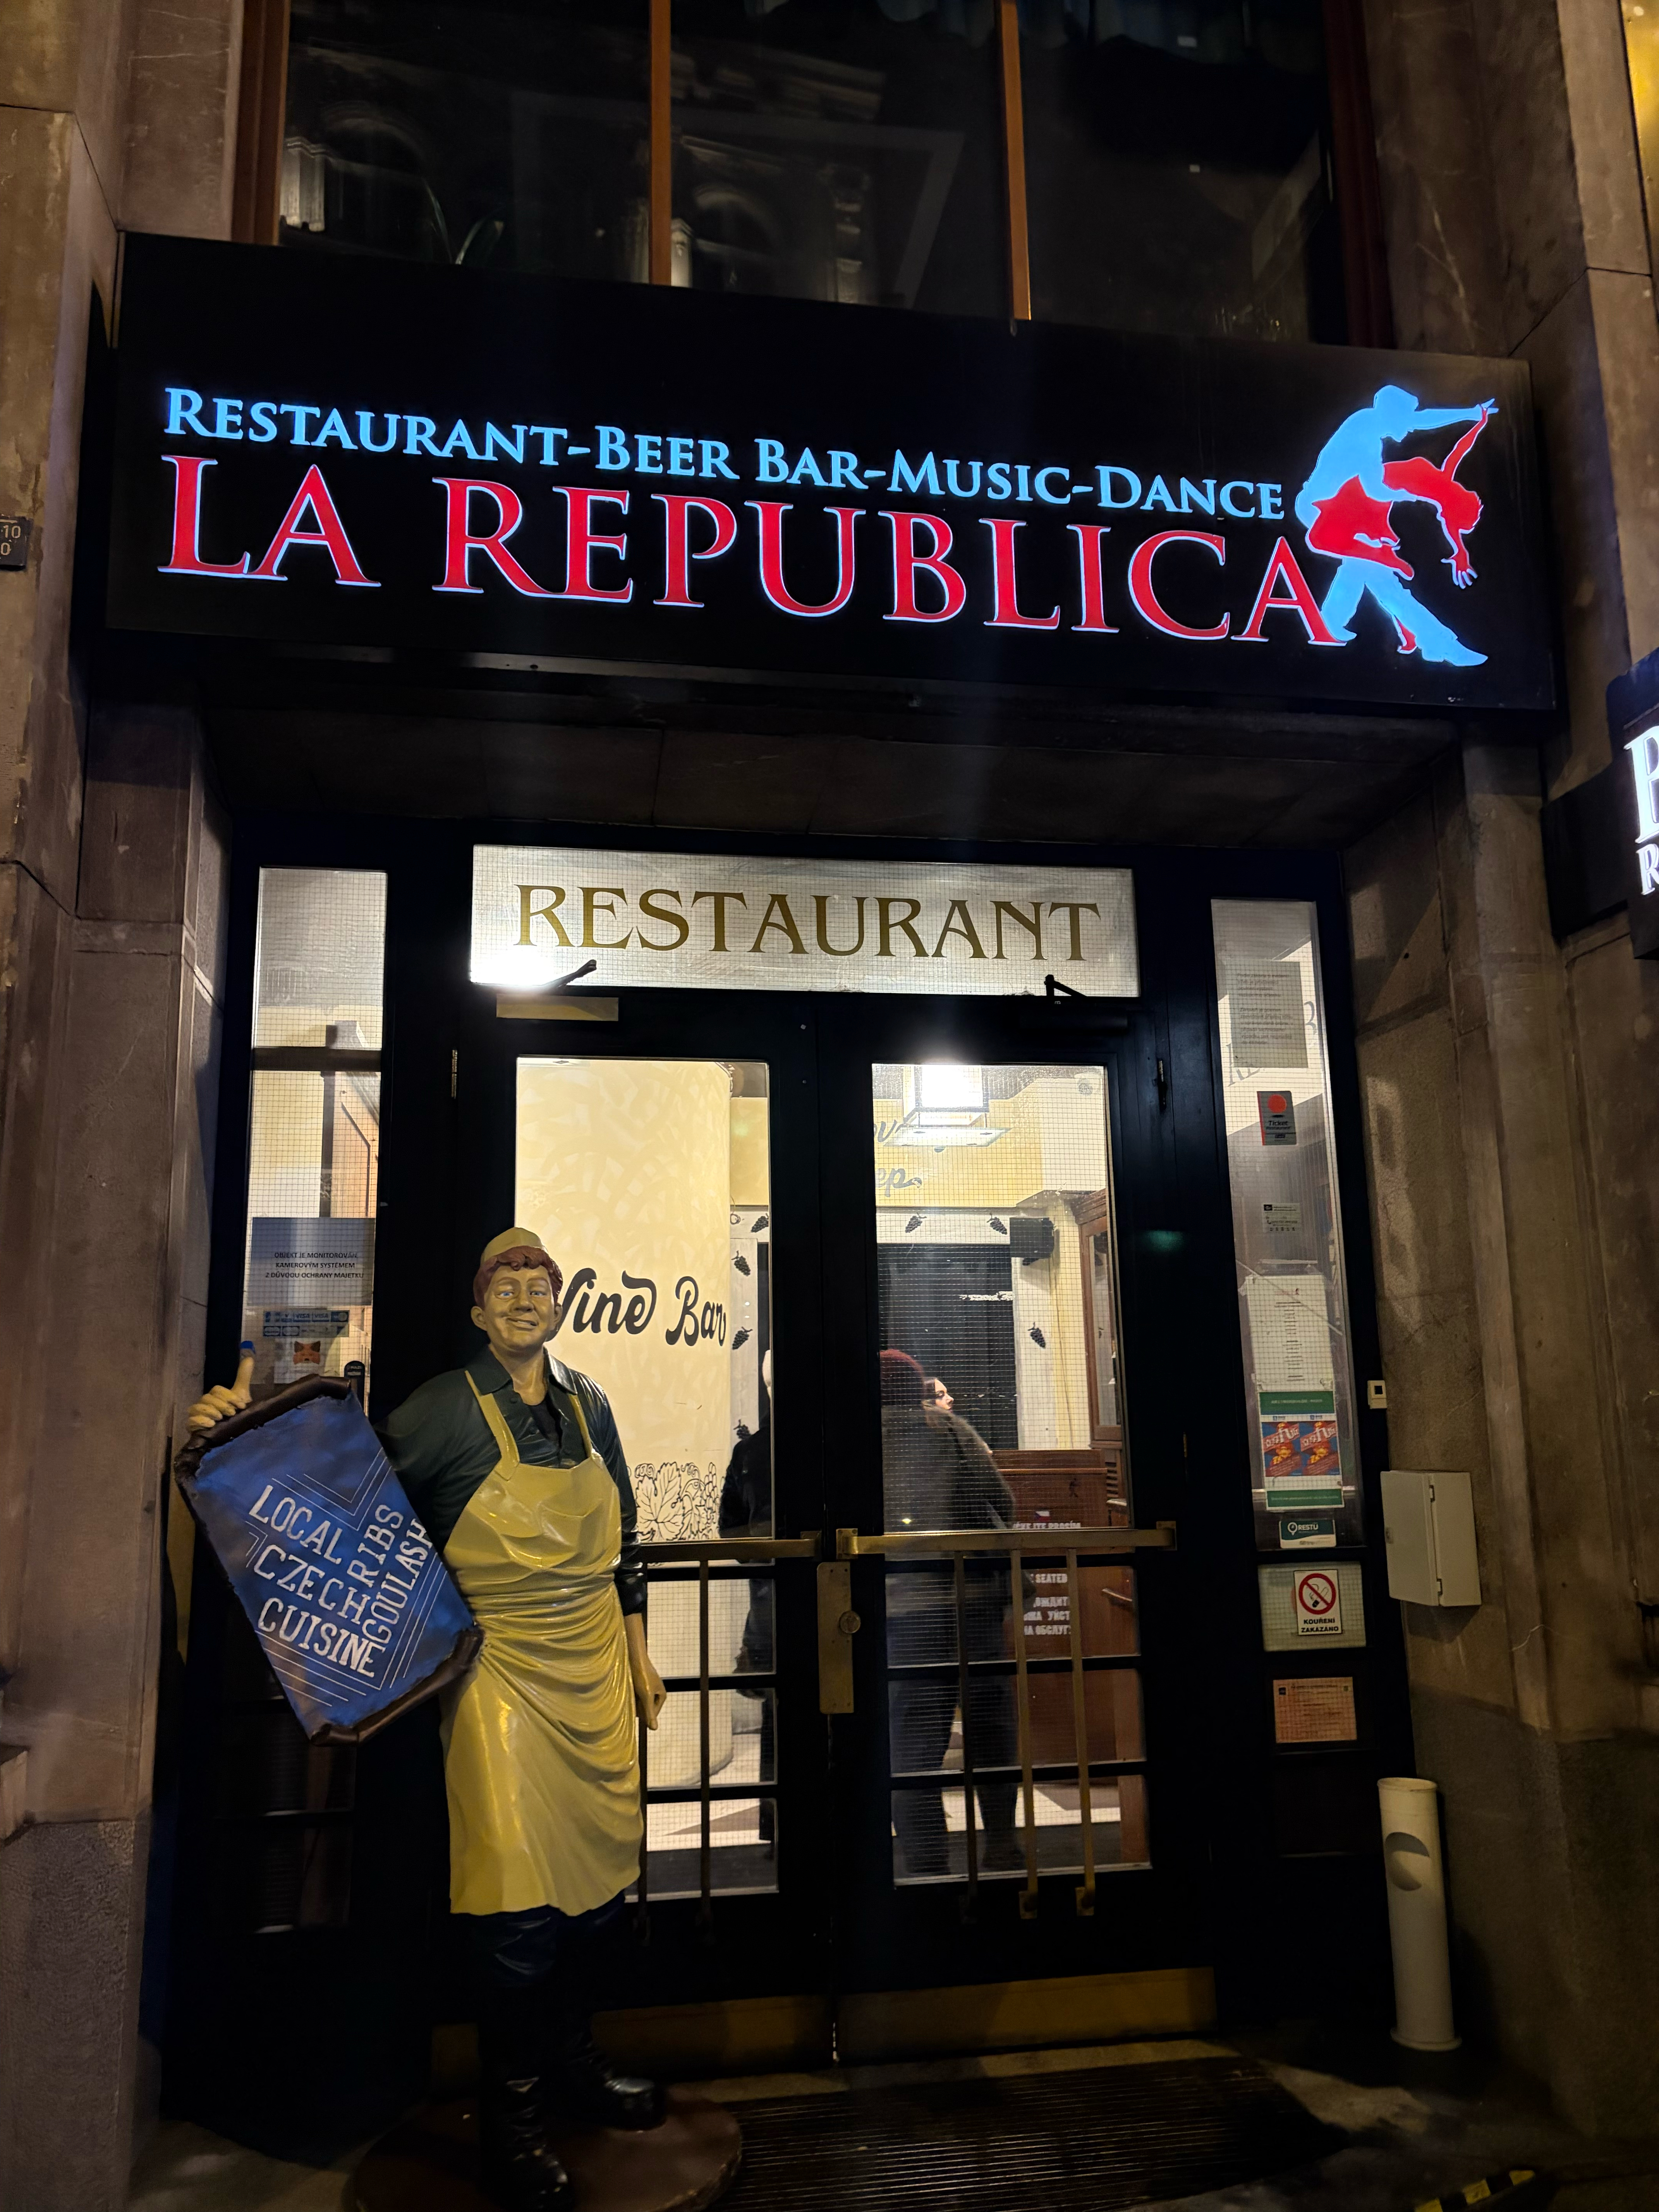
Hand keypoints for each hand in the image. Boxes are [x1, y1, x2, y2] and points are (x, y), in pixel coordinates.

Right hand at [186, 1345, 253, 1432]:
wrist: (232, 1433)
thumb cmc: (236, 1413)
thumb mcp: (241, 1395)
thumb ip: (243, 1377)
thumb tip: (249, 1359)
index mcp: (214, 1395)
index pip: (217, 1390)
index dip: (229, 1396)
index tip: (241, 1406)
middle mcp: (204, 1403)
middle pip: (207, 1398)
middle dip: (221, 1405)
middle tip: (232, 1413)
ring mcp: (197, 1414)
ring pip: (197, 1408)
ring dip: (210, 1411)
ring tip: (220, 1418)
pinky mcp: (193, 1426)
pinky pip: (190, 1421)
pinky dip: (200, 1421)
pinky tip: (211, 1425)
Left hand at [624, 1613, 666, 1730]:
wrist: (633, 1656)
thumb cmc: (641, 1675)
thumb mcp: (645, 1695)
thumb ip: (649, 1712)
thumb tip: (654, 1729)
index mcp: (662, 1696)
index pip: (651, 1715)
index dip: (642, 1713)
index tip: (635, 1703)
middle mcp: (656, 1693)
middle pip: (644, 1710)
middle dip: (637, 1706)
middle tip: (630, 1697)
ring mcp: (647, 1689)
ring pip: (638, 1703)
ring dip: (631, 1701)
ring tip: (628, 1692)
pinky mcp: (639, 1685)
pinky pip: (634, 1696)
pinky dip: (629, 1696)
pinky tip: (625, 1690)